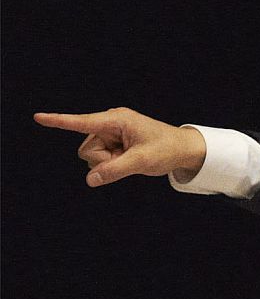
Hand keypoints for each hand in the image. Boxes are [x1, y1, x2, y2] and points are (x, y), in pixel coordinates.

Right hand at [33, 107, 206, 186]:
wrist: (182, 149)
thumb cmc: (166, 149)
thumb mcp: (142, 161)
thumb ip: (115, 171)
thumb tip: (90, 180)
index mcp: (116, 120)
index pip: (82, 123)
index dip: (59, 121)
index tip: (38, 117)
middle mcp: (109, 124)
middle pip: (86, 150)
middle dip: (103, 160)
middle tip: (129, 158)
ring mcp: (109, 133)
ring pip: (91, 157)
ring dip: (108, 163)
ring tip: (131, 157)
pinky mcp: (111, 142)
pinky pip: (100, 159)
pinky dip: (112, 164)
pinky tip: (127, 158)